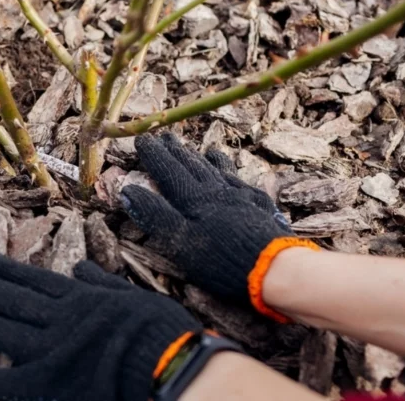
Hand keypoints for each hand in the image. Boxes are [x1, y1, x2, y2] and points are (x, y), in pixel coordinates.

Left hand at [0, 253, 201, 400]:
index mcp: (81, 298)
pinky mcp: (46, 382)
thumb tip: (83, 269)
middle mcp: (58, 317)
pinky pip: (2, 382)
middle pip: (10, 297)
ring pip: (0, 328)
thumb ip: (104, 284)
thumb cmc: (163, 333)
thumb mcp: (134, 296)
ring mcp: (49, 348)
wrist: (169, 364)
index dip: (4, 270)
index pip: (33, 280)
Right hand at [120, 133, 318, 321]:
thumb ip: (155, 215)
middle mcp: (217, 191)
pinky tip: (228, 170)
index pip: (169, 171)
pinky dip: (228, 170)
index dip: (154, 155)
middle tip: (164, 136)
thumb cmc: (222, 260)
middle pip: (192, 165)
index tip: (142, 139)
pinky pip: (239, 179)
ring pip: (216, 169)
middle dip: (176, 151)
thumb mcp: (180, 242)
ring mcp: (241, 196)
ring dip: (201, 158)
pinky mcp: (259, 206)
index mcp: (194, 199)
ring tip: (195, 148)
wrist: (275, 268)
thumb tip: (128, 190)